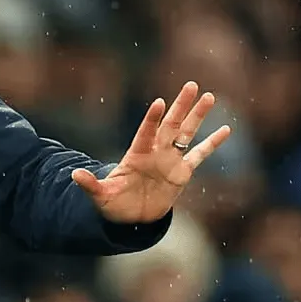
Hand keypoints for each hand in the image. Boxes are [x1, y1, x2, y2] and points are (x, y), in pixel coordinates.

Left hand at [71, 81, 231, 223]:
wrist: (131, 217)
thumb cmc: (113, 204)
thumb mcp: (100, 195)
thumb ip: (90, 185)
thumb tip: (74, 176)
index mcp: (136, 155)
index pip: (146, 133)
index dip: (152, 119)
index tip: (159, 102)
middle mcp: (155, 153)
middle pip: (171, 125)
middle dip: (181, 105)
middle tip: (192, 84)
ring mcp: (170, 161)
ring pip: (187, 133)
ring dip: (198, 116)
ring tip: (209, 96)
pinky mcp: (182, 173)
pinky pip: (200, 155)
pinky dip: (212, 143)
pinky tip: (226, 129)